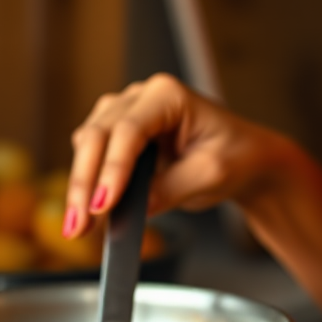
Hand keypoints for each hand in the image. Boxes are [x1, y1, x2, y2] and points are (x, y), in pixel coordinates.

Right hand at [63, 73, 275, 239]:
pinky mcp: (119, 135)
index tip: (102, 206)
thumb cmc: (235, 156)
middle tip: (78, 226)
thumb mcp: (210, 174)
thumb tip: (130, 209)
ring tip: (78, 226)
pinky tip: (86, 214)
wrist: (243, 158)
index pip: (130, 130)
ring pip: (88, 144)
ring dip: (80, 185)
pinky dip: (87, 184)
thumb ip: (170, 189)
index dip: (113, 169)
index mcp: (169, 95)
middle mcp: (142, 97)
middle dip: (85, 182)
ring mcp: (127, 112)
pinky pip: (92, 155)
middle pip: (99, 135)